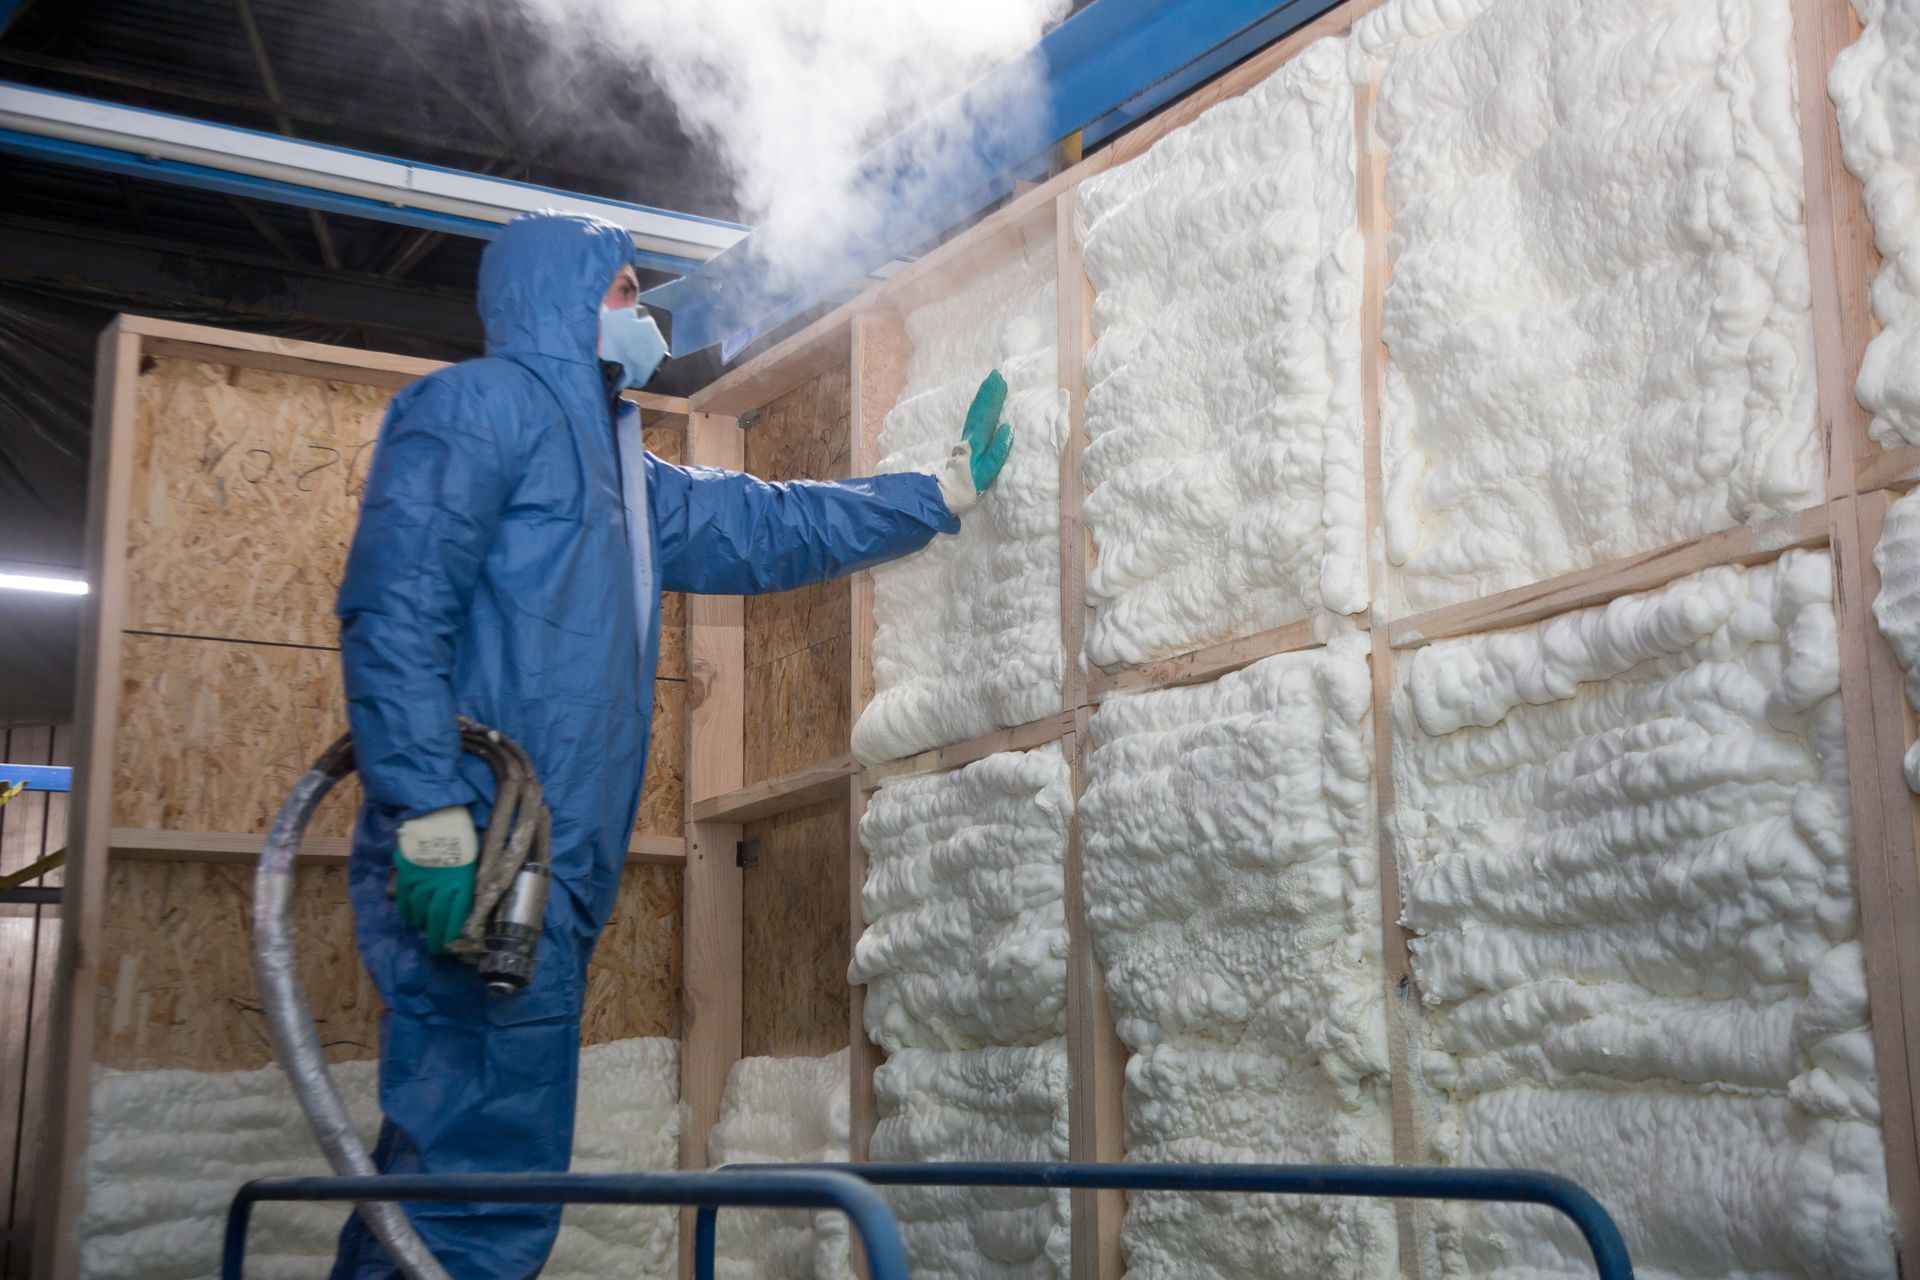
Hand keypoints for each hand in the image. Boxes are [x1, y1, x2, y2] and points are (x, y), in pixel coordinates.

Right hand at [393, 805, 477, 953]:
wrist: (439, 816)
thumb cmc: (462, 838)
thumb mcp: (474, 862)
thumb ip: (468, 886)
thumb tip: (469, 909)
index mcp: (462, 883)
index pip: (457, 918)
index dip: (452, 936)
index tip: (451, 947)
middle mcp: (441, 886)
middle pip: (435, 920)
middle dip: (435, 940)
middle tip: (436, 949)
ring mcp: (422, 881)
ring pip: (418, 912)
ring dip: (421, 924)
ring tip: (424, 929)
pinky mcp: (406, 874)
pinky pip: (403, 899)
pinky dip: (406, 911)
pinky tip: (410, 915)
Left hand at [935, 370, 1014, 515]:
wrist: (949, 492)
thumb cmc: (970, 484)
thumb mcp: (987, 471)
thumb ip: (998, 451)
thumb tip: (1008, 429)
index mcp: (978, 440)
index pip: (988, 414)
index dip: (994, 397)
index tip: (1001, 381)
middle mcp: (971, 435)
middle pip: (981, 409)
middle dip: (989, 391)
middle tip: (995, 374)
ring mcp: (968, 437)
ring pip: (976, 412)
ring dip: (983, 396)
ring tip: (990, 383)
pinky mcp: (966, 442)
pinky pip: (973, 418)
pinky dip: (978, 407)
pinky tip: (981, 403)